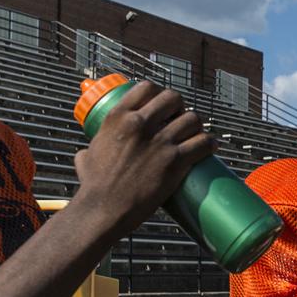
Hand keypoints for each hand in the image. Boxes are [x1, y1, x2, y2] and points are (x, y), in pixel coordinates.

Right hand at [73, 80, 216, 232]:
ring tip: (196, 134)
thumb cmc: (94, 187)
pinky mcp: (175, 161)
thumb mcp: (86, 157)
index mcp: (119, 117)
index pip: (146, 87)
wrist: (103, 209)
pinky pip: (203, 143)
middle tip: (180, 120)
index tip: (164, 105)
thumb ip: (89, 150)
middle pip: (173, 98)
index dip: (159, 93)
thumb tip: (85, 155)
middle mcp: (141, 124)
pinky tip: (210, 146)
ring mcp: (160, 142)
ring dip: (197, 125)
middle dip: (180, 107)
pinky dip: (210, 143)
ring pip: (192, 119)